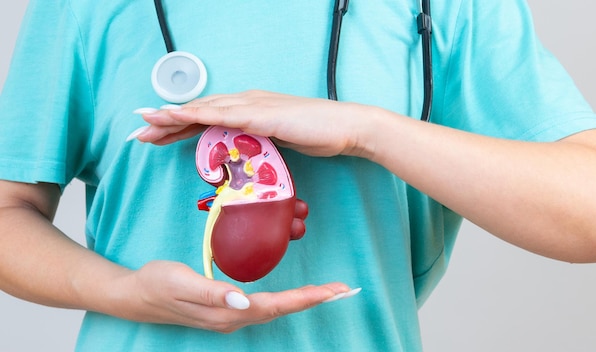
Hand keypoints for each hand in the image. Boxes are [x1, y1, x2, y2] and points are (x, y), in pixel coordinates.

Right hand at [120, 261, 353, 332]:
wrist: (135, 296)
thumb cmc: (157, 283)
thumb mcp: (180, 281)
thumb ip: (212, 292)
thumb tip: (243, 301)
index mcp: (227, 312)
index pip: (275, 305)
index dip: (305, 298)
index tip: (333, 291)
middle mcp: (233, 319)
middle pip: (281, 310)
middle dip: (314, 300)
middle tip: (343, 290)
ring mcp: (230, 317)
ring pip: (275, 310)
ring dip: (302, 301)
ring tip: (327, 292)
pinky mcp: (226, 311)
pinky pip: (264, 307)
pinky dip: (286, 300)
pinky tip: (293, 296)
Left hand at [131, 90, 376, 157]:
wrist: (346, 127)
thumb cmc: (317, 134)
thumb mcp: (280, 143)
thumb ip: (259, 145)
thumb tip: (245, 156)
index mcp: (250, 109)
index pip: (208, 118)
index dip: (180, 126)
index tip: (156, 135)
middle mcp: (247, 102)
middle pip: (199, 112)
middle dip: (166, 122)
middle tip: (138, 131)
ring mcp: (253, 105)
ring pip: (204, 110)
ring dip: (172, 116)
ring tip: (146, 123)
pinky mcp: (261, 114)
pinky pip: (222, 115)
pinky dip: (196, 114)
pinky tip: (177, 117)